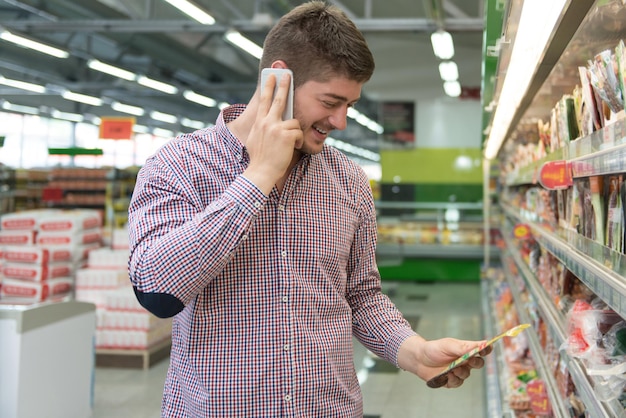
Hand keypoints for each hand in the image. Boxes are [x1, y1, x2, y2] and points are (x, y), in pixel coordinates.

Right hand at [243, 72, 302, 194]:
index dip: (268, 86)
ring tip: (289, 144)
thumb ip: (261, 128)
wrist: (261, 171)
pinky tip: (292, 148)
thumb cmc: (260, 159)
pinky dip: (298, 141)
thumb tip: (265, 121)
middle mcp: (267, 122)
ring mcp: (276, 128)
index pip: (264, 100)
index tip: (271, 75)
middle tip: (287, 74)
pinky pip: (299, 132)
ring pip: (294, 122)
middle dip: (283, 85)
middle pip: (278, 99)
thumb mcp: (256, 139)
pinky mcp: (286, 135)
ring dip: (295, 133)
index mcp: (259, 122)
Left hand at [397, 336, 491, 388]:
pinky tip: (447, 375)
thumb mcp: (448, 345)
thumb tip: (482, 344)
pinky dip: (453, 380)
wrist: (418, 359)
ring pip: (467, 374)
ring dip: (461, 372)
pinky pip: (457, 383)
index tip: (487, 348)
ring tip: (452, 369)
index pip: (480, 349)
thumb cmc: (433, 349)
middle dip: (475, 362)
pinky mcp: (451, 380)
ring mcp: (458, 371)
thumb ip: (464, 347)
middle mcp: (463, 360)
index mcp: (465, 349)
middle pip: (478, 363)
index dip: (486, 349)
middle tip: (468, 360)